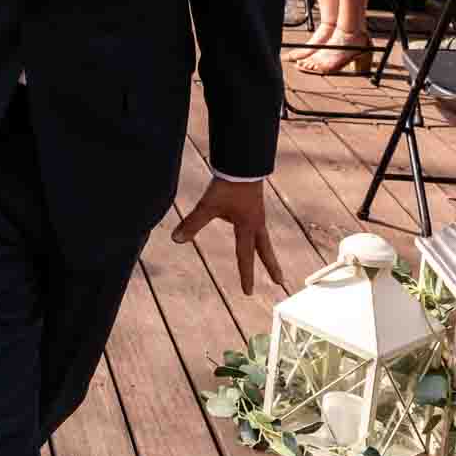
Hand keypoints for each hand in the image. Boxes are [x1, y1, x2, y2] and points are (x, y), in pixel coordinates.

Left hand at [172, 177, 284, 294]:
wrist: (243, 164)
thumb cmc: (228, 185)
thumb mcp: (207, 206)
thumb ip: (192, 223)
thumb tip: (176, 239)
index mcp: (247, 228)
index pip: (245, 257)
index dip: (246, 275)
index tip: (248, 292)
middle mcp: (255, 223)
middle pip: (265, 250)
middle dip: (271, 266)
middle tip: (279, 281)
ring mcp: (257, 213)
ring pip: (262, 236)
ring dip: (264, 248)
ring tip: (265, 257)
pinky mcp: (254, 203)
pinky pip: (257, 223)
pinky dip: (256, 231)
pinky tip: (249, 227)